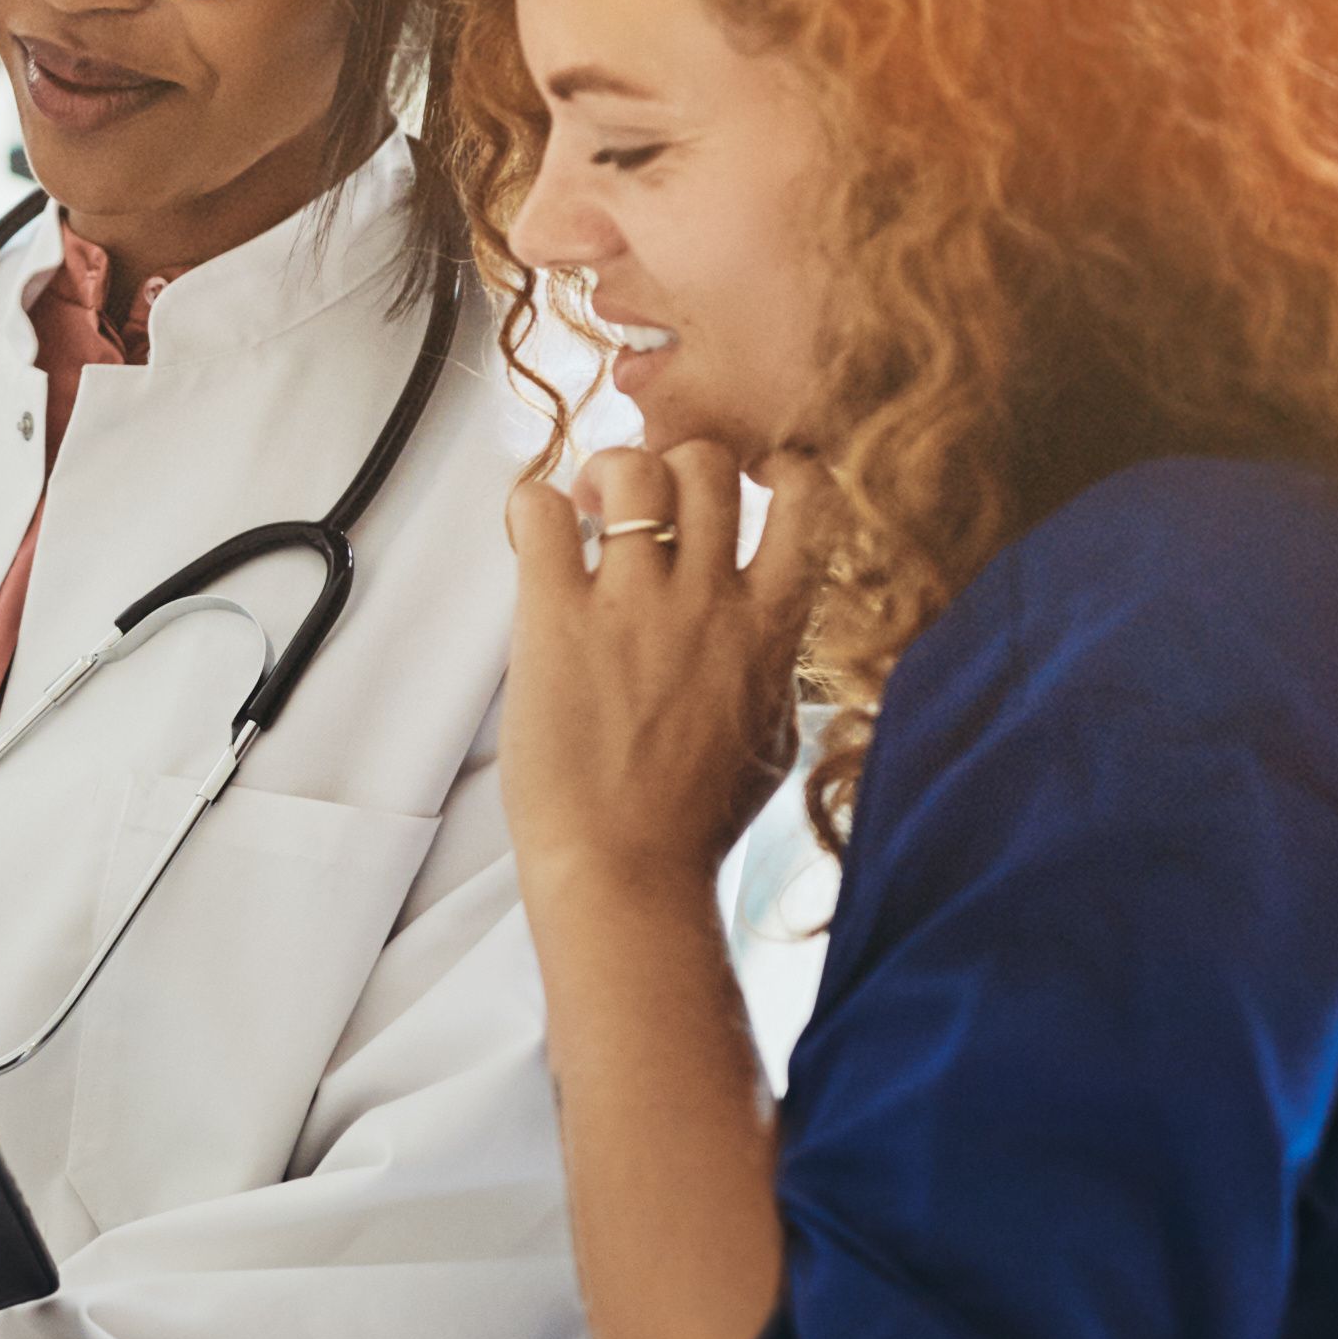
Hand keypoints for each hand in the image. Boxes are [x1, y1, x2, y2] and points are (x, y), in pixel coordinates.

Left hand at [500, 440, 837, 913]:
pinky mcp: (556, 619)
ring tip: (579, 516)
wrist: (627, 875)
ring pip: (632, 469)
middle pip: (708, 463)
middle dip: (670, 466)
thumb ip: (776, 671)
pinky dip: (530, 506)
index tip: (741, 481)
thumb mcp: (774, 741)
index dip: (775, 467)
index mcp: (774, 627)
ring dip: (601, 476)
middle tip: (633, 507)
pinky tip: (531, 539)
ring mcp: (634, 605)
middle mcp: (710, 601)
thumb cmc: (694, 824)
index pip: (808, 497)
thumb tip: (773, 638)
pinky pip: (538, 510)